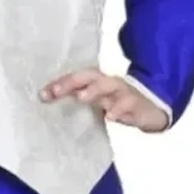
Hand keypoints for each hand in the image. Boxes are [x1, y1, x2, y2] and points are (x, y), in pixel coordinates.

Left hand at [41, 69, 168, 131]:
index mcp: (96, 81)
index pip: (76, 77)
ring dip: (94, 90)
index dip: (59, 83)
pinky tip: (110, 116)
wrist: (152, 110)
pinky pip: (128, 104)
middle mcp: (108, 83)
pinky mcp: (137, 105)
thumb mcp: (96, 101)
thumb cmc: (118, 103)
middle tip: (56, 92)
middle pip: (89, 76)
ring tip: (81, 97)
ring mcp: (123, 92)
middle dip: (72, 82)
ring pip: (109, 86)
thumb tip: (44, 97)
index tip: (42, 94)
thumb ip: (74, 97)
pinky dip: (119, 109)